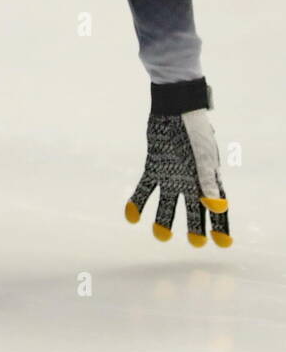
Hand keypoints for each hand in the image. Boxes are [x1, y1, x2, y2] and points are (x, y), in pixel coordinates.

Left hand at [125, 106, 230, 246]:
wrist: (174, 108)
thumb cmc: (194, 131)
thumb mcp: (203, 156)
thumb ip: (207, 182)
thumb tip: (216, 207)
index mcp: (209, 178)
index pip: (218, 208)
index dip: (221, 226)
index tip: (222, 244)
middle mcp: (191, 179)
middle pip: (194, 209)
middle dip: (195, 227)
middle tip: (194, 244)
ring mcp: (172, 173)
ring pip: (169, 202)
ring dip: (164, 218)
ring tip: (160, 235)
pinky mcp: (155, 165)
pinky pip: (146, 187)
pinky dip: (138, 201)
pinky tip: (130, 216)